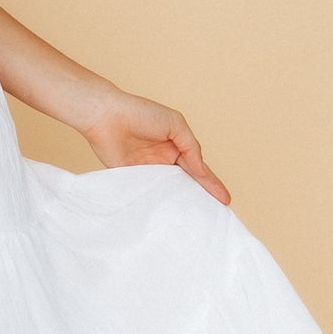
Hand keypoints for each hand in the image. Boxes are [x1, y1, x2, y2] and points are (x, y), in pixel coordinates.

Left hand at [81, 89, 230, 204]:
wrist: (107, 117)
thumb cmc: (142, 113)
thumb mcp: (175, 125)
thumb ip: (191, 147)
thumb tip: (200, 170)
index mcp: (177, 146)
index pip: (198, 168)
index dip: (211, 183)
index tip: (225, 199)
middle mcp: (164, 160)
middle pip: (186, 182)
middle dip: (200, 197)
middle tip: (216, 214)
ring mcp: (148, 170)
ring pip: (168, 190)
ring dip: (180, 203)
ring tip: (196, 220)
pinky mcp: (131, 178)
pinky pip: (148, 193)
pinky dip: (157, 203)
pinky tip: (168, 215)